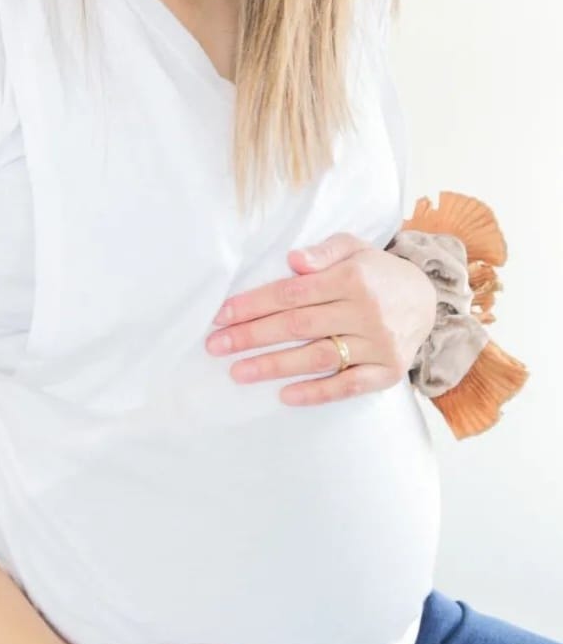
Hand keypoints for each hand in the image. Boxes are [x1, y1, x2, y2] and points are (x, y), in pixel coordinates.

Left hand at [205, 231, 437, 405]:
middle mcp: (366, 311)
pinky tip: (285, 395)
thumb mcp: (354, 248)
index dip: (253, 306)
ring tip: (238, 372)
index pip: (291, 294)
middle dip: (252, 337)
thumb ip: (323, 252)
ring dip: (273, 367)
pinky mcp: (388, 371)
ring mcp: (378, 344)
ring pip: (317, 358)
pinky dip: (316, 393)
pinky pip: (348, 386)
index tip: (220, 317)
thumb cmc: (377, 273)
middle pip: (298, 326)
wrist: (428, 299)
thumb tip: (292, 261)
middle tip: (216, 346)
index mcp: (353, 277)